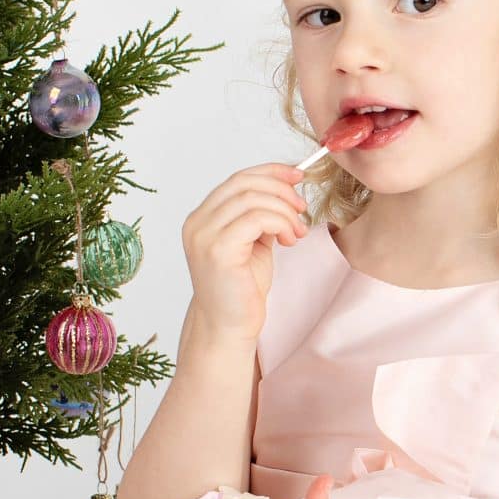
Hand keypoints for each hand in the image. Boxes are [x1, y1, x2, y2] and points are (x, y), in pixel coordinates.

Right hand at [178, 160, 310, 345]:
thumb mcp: (253, 242)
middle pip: (244, 183)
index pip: (237, 179)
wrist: (229, 326)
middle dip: (280, 189)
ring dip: (284, 211)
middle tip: (301, 207)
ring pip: (252, 199)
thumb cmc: (242, 289)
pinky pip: (256, 218)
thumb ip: (260, 215)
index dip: (270, 172)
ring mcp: (204, 236)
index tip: (297, 176)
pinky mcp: (218, 250)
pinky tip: (289, 239)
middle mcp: (197, 223)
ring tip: (297, 231)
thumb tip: (286, 187)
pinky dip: (280, 223)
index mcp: (202, 217)